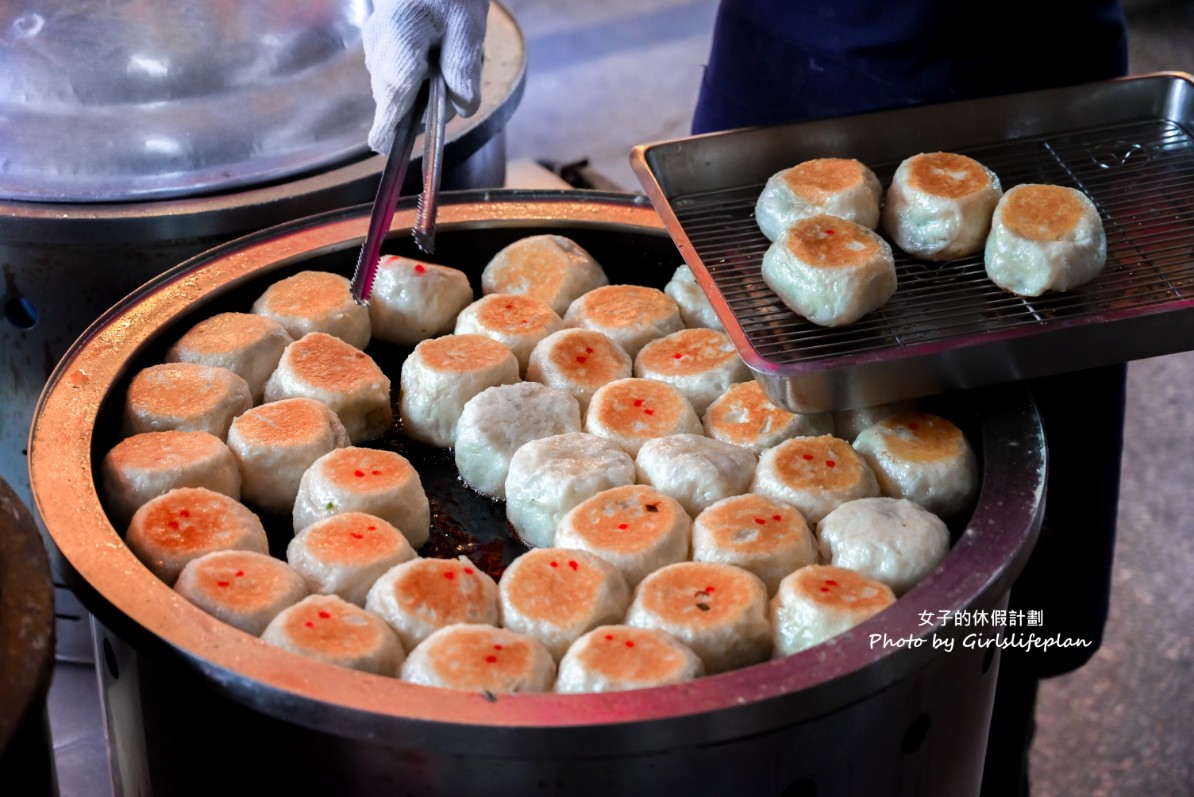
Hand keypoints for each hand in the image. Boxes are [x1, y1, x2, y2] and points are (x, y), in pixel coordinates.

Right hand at [363, 0, 488, 153]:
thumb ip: (464, 69)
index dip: (389, 122)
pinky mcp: (375, 47)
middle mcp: (379, 44)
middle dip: (422, 105)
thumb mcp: (469, 26)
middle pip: (394, 96)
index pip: (394, 89)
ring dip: (420, 90)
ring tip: (443, 58)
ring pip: (394, 89)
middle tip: (452, 85)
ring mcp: (373, 45)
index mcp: (401, 36)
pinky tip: (431, 56)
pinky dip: (414, 79)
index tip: (382, 147)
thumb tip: (463, 110)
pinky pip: (393, 77)